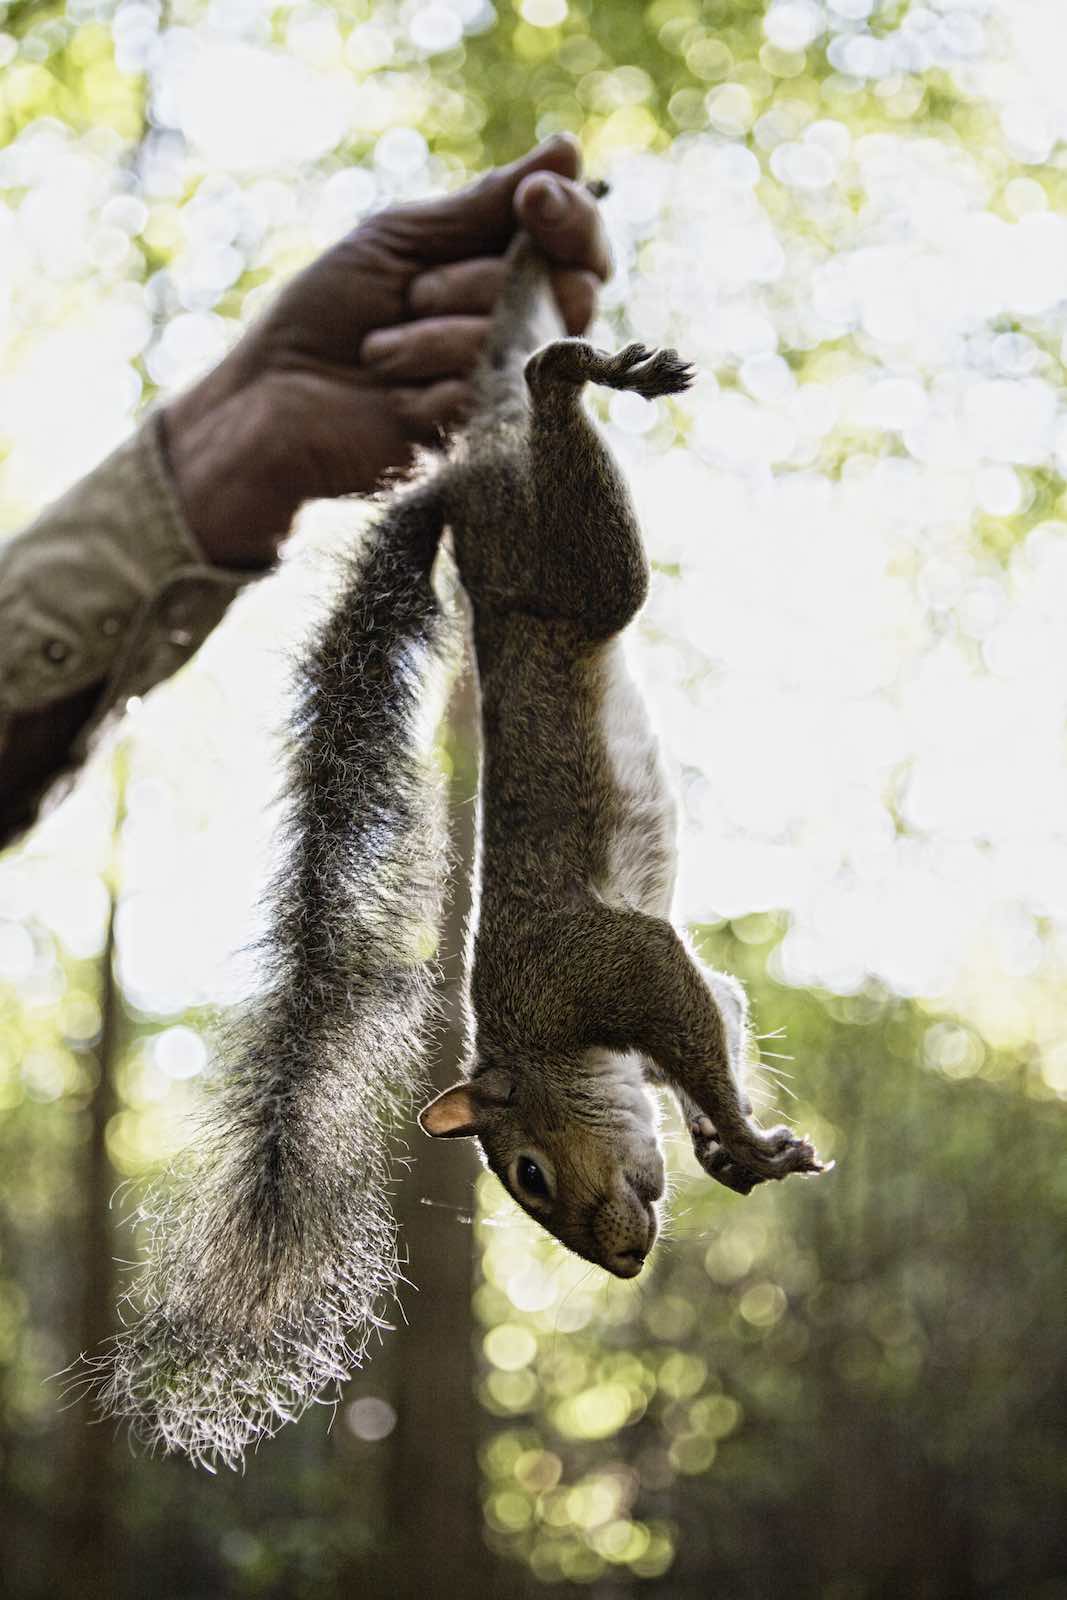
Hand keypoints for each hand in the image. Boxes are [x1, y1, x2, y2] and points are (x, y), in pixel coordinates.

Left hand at [162, 135, 610, 567]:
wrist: (272, 400)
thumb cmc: (326, 316)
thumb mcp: (401, 240)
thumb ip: (483, 205)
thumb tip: (567, 151)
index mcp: (503, 273)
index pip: (580, 241)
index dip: (572, 217)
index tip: (532, 198)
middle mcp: (521, 331)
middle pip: (570, 289)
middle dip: (478, 281)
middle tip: (412, 295)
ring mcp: (508, 390)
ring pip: (524, 341)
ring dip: (434, 336)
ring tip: (379, 354)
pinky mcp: (485, 444)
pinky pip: (489, 393)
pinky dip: (426, 385)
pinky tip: (389, 400)